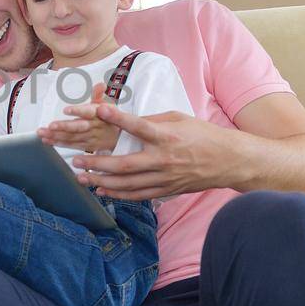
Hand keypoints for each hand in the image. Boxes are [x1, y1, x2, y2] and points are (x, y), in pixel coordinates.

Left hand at [38, 82, 121, 152]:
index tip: (66, 110)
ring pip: (72, 137)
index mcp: (99, 114)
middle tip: (50, 125)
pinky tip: (47, 140)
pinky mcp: (86, 146)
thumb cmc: (109, 117)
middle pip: (78, 127)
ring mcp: (90, 138)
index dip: (78, 111)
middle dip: (64, 127)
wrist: (120, 137)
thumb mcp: (108, 104)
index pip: (89, 112)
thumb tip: (100, 84)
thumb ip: (99, 94)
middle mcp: (94, 127)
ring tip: (42, 132)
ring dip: (56, 135)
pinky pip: (71, 145)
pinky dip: (58, 143)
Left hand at [68, 104, 243, 200]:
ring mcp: (165, 178)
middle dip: (97, 164)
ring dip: (102, 181)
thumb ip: (153, 120)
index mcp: (167, 136)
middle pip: (125, 164)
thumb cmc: (203, 135)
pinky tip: (103, 190)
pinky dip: (119, 194)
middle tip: (76, 161)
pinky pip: (138, 195)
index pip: (139, 127)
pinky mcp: (167, 190)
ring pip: (128, 184)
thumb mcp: (180, 118)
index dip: (118, 118)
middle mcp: (164, 159)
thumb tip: (128, 121)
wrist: (228, 161)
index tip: (98, 110)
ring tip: (82, 178)